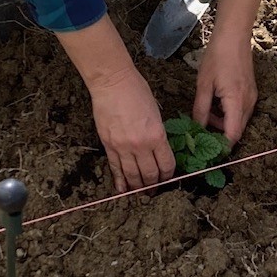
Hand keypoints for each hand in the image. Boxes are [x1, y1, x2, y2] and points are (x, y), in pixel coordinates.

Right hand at [88, 68, 174, 192]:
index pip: (166, 164)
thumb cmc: (137, 91)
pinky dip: (120, 181)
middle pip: (150, 174)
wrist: (112, 83)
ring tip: (141, 193)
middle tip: (155, 190)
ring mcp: (123, 147)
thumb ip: (157, 133)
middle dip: (154, 185)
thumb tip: (158, 149)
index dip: (168, 175)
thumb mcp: (156, 112)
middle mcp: (141, 145)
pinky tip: (123, 190)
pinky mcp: (108, 145)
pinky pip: (115, 168)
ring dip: (138, 187)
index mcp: (157, 135)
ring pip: (132, 175)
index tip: (167, 178)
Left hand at [192, 27, 256, 145]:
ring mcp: (252, 97)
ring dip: (224, 124)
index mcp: (236, 102)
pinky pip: (241, 110)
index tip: (207, 151)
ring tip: (206, 116)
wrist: (234, 35)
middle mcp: (248, 102)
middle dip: (220, 136)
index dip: (221, 146)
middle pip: (237, 130)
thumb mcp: (204, 84)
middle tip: (202, 135)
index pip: (232, 135)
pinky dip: (229, 114)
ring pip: (239, 121)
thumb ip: (201, 109)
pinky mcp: (251, 91)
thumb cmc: (217, 56)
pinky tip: (216, 105)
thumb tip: (197, 128)